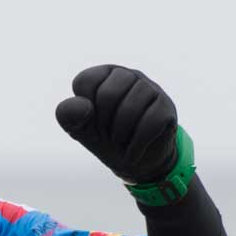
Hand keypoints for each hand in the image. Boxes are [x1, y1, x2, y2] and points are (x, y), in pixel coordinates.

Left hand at [55, 65, 177, 184]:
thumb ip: (68, 115)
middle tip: (106, 137)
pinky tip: (132, 153)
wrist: (134, 161)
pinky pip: (150, 123)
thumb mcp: (78, 128)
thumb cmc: (104, 138)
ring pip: (130, 109)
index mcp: (104, 74)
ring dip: (120, 136)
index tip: (91, 123)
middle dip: (102, 124)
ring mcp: (150, 88)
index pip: (85, 82)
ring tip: (120, 142)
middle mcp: (128, 75)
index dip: (83, 111)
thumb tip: (84, 107)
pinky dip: (136, 145)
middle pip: (108, 95)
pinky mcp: (166, 107)